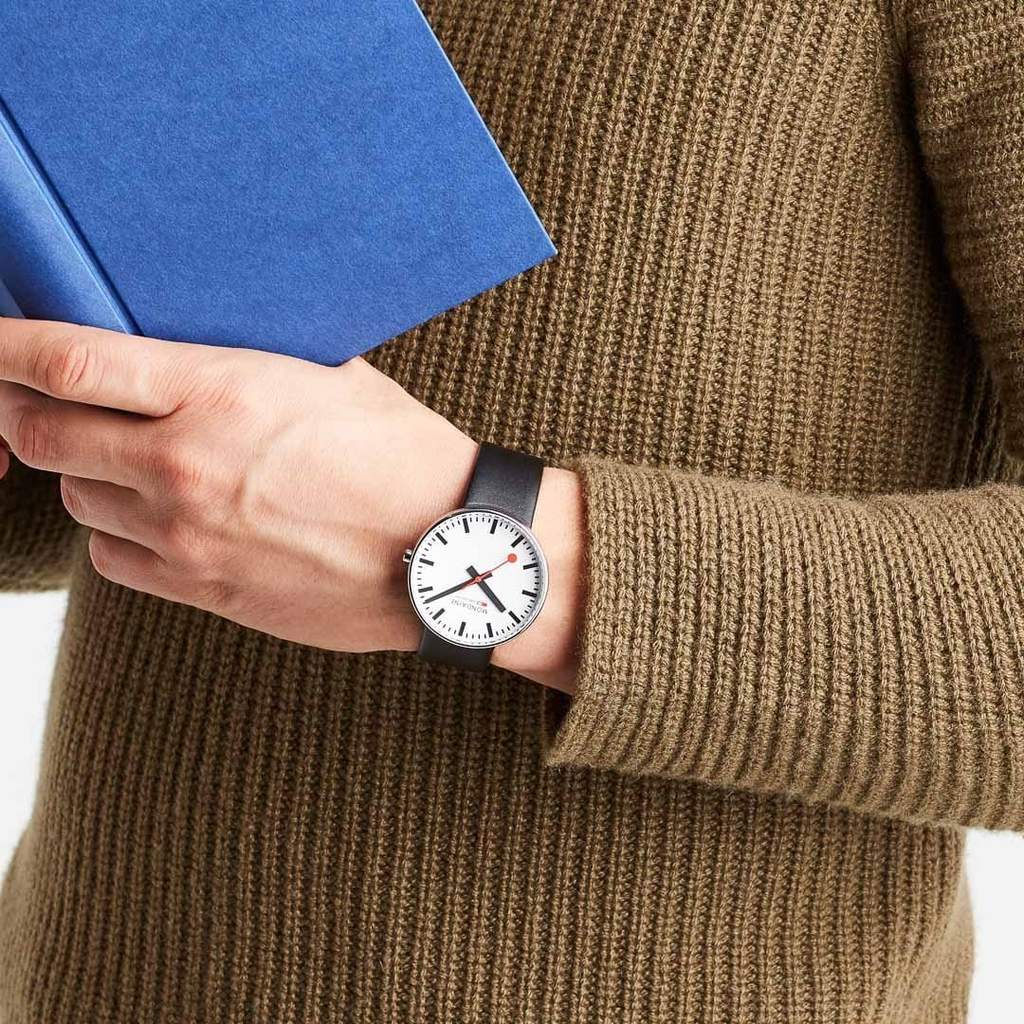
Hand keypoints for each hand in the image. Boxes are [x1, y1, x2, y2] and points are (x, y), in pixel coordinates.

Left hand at [0, 318, 583, 688]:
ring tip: (131, 460)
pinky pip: (113, 559)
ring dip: (85, 471)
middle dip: (24, 410)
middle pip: (40, 434)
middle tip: (47, 399)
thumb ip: (243, 363)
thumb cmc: (405, 458)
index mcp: (219, 393)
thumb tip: (192, 350)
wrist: (449, 552)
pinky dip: (117, 532)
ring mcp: (188, 535)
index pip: (67, 362)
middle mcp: (185, 465)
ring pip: (75, 497)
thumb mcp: (332, 378)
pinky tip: (158, 518)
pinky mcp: (203, 589)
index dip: (3, 347)